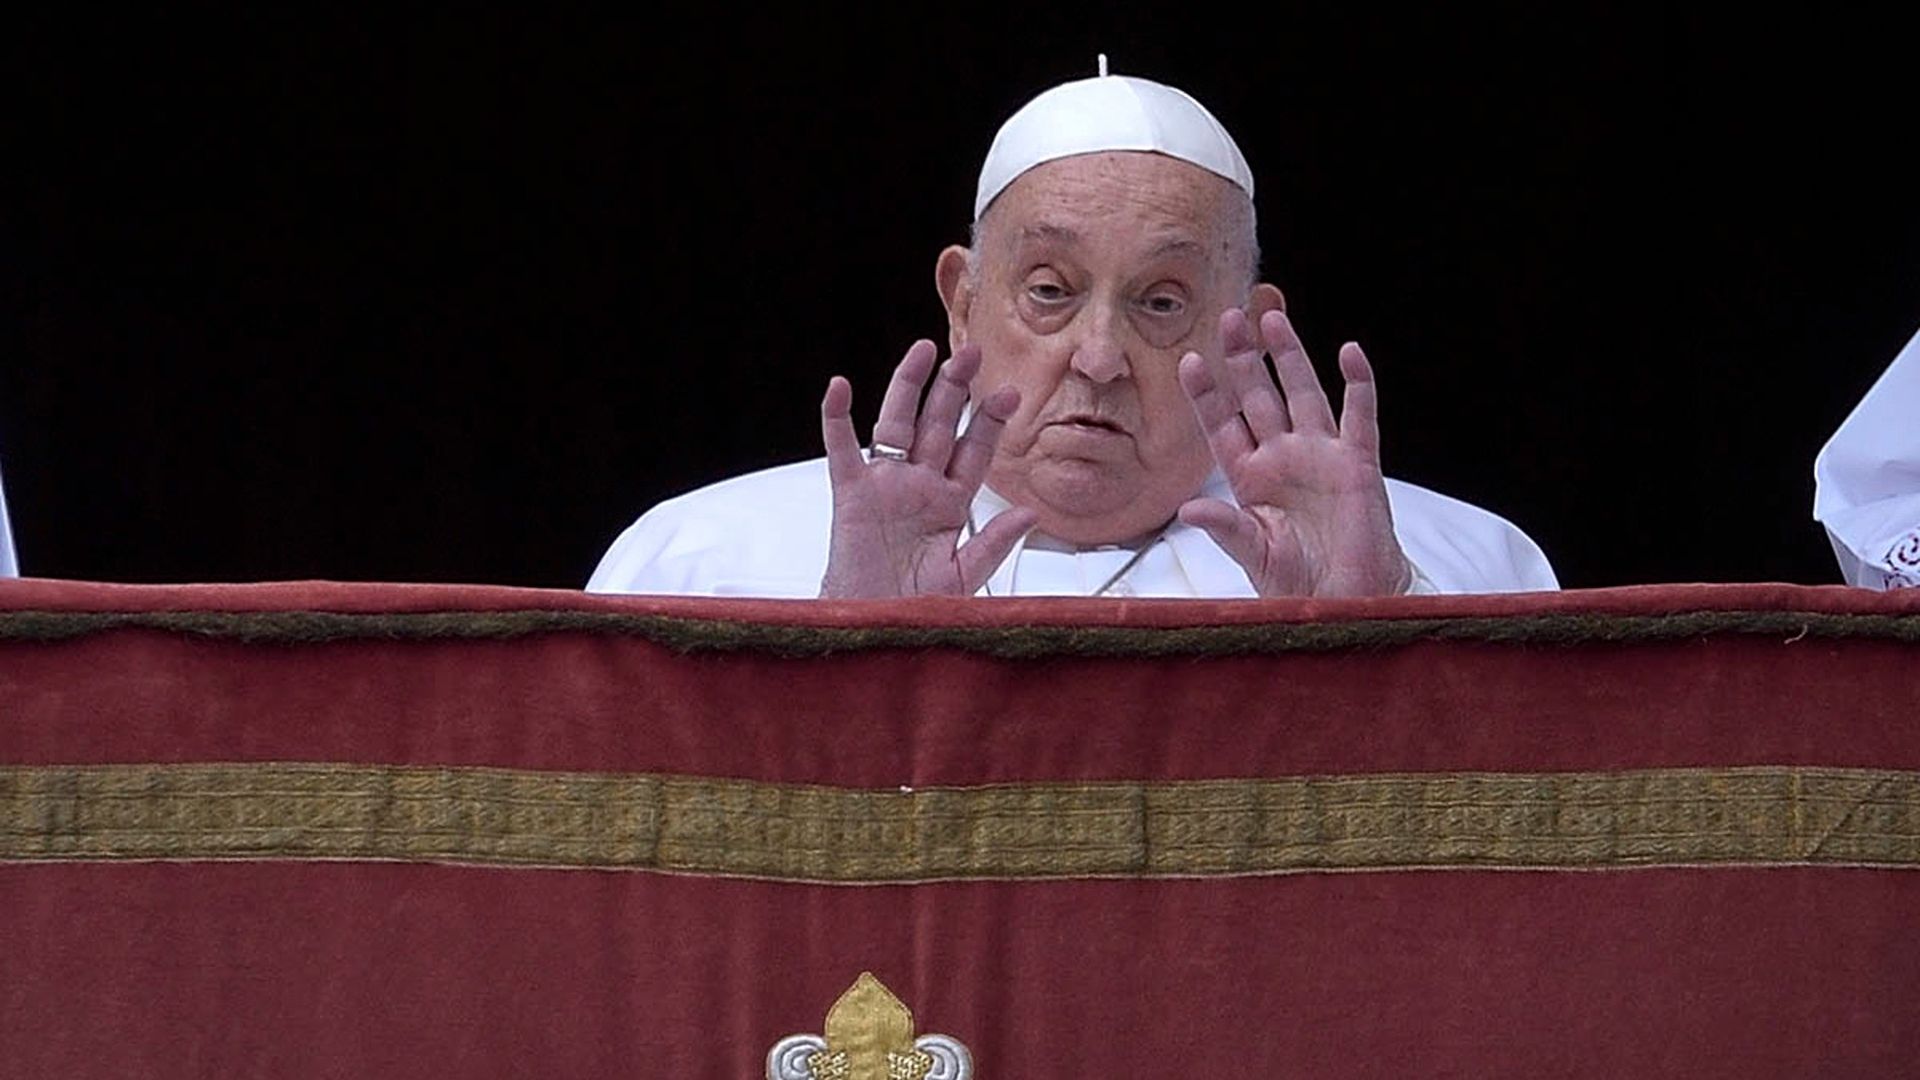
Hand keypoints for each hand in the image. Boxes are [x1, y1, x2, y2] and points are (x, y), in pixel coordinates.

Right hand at [818, 340, 1036, 597]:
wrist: (871, 628)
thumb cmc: (914, 606)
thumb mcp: (963, 577)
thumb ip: (993, 544)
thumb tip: (1029, 512)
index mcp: (950, 503)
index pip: (974, 452)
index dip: (990, 422)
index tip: (1010, 393)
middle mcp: (918, 486)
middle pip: (939, 425)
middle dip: (955, 388)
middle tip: (972, 352)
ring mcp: (884, 485)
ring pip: (896, 424)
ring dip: (909, 387)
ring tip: (924, 350)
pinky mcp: (849, 494)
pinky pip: (841, 449)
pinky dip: (837, 418)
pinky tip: (839, 386)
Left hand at [1176, 309, 1412, 596]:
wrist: (1343, 601)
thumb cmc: (1294, 581)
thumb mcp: (1251, 552)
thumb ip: (1224, 527)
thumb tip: (1188, 510)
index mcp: (1249, 476)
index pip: (1222, 424)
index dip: (1206, 393)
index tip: (1188, 361)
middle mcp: (1282, 457)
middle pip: (1258, 395)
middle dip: (1242, 358)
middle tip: (1228, 318)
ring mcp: (1321, 455)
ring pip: (1302, 393)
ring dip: (1288, 356)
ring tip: (1271, 318)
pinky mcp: (1359, 463)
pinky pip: (1359, 416)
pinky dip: (1358, 384)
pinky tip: (1350, 352)